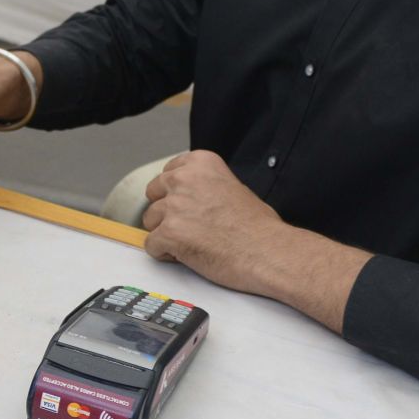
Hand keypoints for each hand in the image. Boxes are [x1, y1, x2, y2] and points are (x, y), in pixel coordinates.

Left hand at [140, 150, 291, 294]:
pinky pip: (151, 245)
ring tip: (193, 242)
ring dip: (166, 233)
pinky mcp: (169, 232)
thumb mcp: (233, 186)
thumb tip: (189, 195)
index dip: (175, 193)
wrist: (268, 252)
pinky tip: (188, 255)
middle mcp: (183, 179)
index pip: (167, 173)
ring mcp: (174, 205)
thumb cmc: (258, 227)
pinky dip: (165, 253)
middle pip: (154, 194)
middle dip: (166, 211)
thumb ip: (205, 185)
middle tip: (190, 226)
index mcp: (200, 163)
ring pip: (150, 220)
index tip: (188, 205)